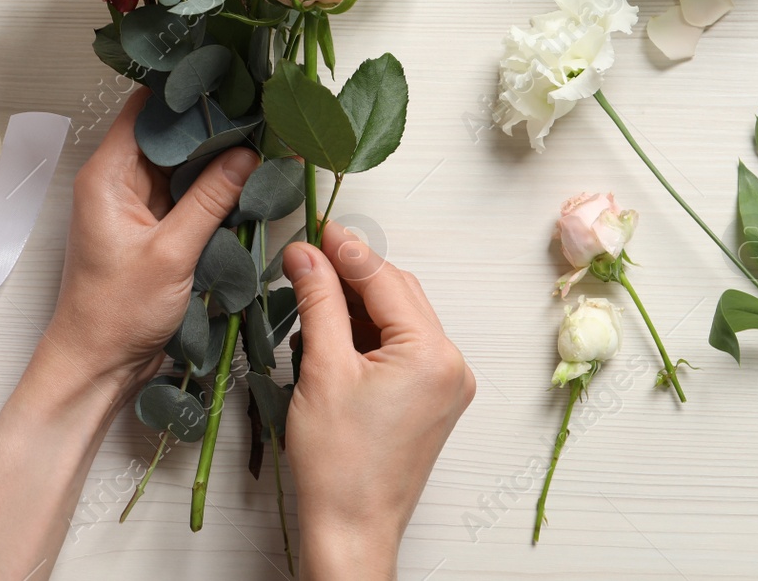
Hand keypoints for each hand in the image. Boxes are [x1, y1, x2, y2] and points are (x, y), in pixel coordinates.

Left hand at [42, 86, 258, 396]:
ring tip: (261, 138)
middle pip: (166, 134)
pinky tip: (245, 179)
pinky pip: (184, 194)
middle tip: (259, 109)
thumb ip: (211, 199)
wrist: (98, 364)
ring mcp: (135, 205)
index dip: (183, 91)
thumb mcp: (171, 253)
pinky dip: (211, 188)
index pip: (144, 110)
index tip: (227, 80)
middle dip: (210, 124)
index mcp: (107, 175)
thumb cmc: (116, 313)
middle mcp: (117, 182)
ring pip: (180, 164)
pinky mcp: (152, 228)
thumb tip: (247, 155)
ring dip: (214, 157)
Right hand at [283, 220, 474, 579]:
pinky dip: (367, 334)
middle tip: (306, 258)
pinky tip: (331, 332)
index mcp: (432, 354)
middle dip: (351, 274)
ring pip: (398, 319)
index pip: (385, 279)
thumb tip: (307, 254)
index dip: (345, 250)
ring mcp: (446, 384)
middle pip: (397, 293)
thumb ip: (319, 301)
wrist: (351, 528)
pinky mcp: (431, 400)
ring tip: (310, 296)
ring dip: (357, 304)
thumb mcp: (322, 369)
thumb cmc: (339, 464)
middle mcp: (451, 364)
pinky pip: (401, 347)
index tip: (313, 229)